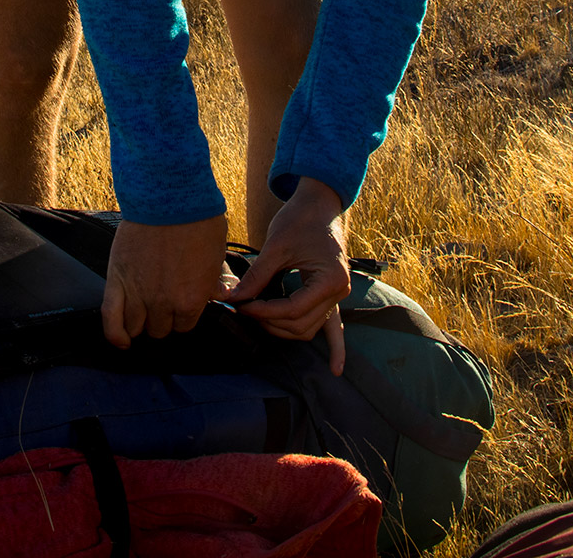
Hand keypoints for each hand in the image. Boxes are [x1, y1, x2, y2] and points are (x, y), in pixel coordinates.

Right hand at [102, 212, 229, 348]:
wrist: (169, 197)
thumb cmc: (197, 221)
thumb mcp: (217, 254)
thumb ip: (214, 281)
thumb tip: (219, 295)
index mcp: (192, 299)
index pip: (185, 326)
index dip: (183, 315)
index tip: (180, 305)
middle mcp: (165, 304)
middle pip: (160, 329)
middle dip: (163, 319)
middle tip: (162, 302)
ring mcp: (138, 294)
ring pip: (136, 327)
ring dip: (140, 322)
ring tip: (142, 312)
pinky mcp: (117, 281)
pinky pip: (111, 319)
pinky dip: (114, 334)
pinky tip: (121, 340)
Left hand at [228, 178, 348, 374]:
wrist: (320, 204)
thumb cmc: (301, 219)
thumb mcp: (277, 246)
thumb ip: (257, 276)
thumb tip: (233, 297)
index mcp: (330, 280)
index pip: (293, 310)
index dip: (264, 312)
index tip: (241, 305)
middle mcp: (339, 292)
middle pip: (301, 325)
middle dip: (270, 321)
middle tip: (244, 308)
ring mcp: (337, 296)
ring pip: (309, 329)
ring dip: (283, 328)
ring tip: (258, 317)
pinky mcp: (331, 294)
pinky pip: (333, 326)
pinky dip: (335, 347)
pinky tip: (335, 369)